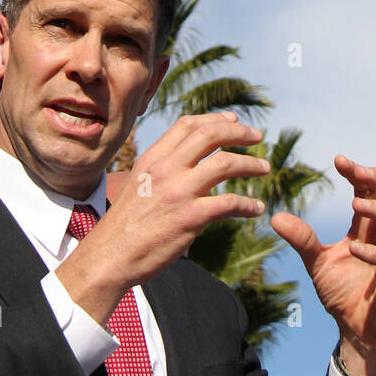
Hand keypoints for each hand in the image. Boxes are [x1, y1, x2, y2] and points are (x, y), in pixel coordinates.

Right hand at [56, 112, 269, 325]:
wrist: (110, 256)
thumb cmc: (125, 225)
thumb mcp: (138, 183)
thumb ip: (161, 168)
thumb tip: (185, 159)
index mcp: (152, 158)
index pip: (188, 125)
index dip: (215, 119)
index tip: (234, 120)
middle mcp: (165, 169)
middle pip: (210, 135)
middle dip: (239, 132)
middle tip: (258, 137)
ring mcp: (178, 192)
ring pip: (225, 164)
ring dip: (251, 164)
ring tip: (265, 168)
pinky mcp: (190, 217)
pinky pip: (229, 203)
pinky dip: (248, 204)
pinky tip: (256, 208)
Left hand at [271, 155, 375, 375]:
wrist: (355, 331)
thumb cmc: (341, 293)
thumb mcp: (316, 262)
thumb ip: (302, 239)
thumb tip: (276, 217)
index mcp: (366, 227)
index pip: (368, 191)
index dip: (357, 173)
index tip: (339, 160)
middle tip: (358, 171)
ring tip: (355, 205)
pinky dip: (375, 252)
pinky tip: (354, 248)